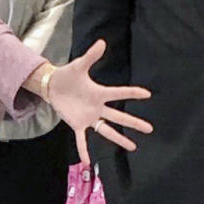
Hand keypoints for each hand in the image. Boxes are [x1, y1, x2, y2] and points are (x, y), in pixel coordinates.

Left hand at [45, 41, 151, 162]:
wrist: (52, 85)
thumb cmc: (68, 75)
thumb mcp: (79, 65)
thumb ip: (91, 56)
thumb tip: (102, 42)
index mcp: (100, 93)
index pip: (119, 93)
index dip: (133, 93)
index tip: (148, 95)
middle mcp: (98, 107)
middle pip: (119, 117)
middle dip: (134, 123)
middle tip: (150, 129)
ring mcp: (88, 117)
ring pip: (107, 130)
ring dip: (119, 139)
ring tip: (133, 147)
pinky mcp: (77, 124)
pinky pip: (82, 139)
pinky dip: (83, 149)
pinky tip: (87, 160)